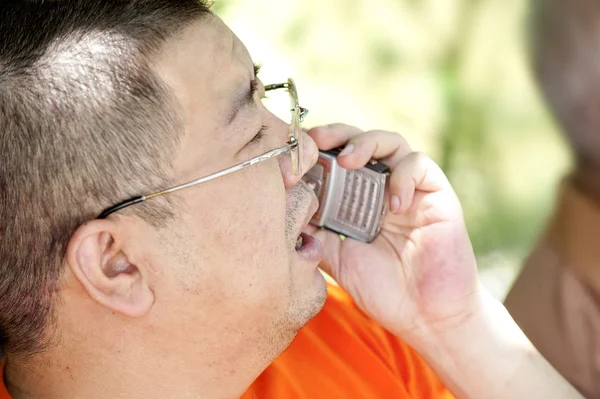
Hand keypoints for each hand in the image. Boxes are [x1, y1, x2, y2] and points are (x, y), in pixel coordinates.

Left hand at [306, 124, 479, 339]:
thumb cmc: (383, 290)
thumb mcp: (337, 259)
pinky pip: (420, 166)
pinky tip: (393, 205)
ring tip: (348, 161)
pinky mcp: (436, 194)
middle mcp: (380, 188)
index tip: (293, 158)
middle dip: (336, 135)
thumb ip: (313, 234)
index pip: (334, 160)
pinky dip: (403, 176)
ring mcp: (408, 189)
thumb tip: (283, 211)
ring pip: (390, 142)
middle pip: (358, 142)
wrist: (425, 317)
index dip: (315, 152)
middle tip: (316, 141)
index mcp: (355, 200)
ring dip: (366, 144)